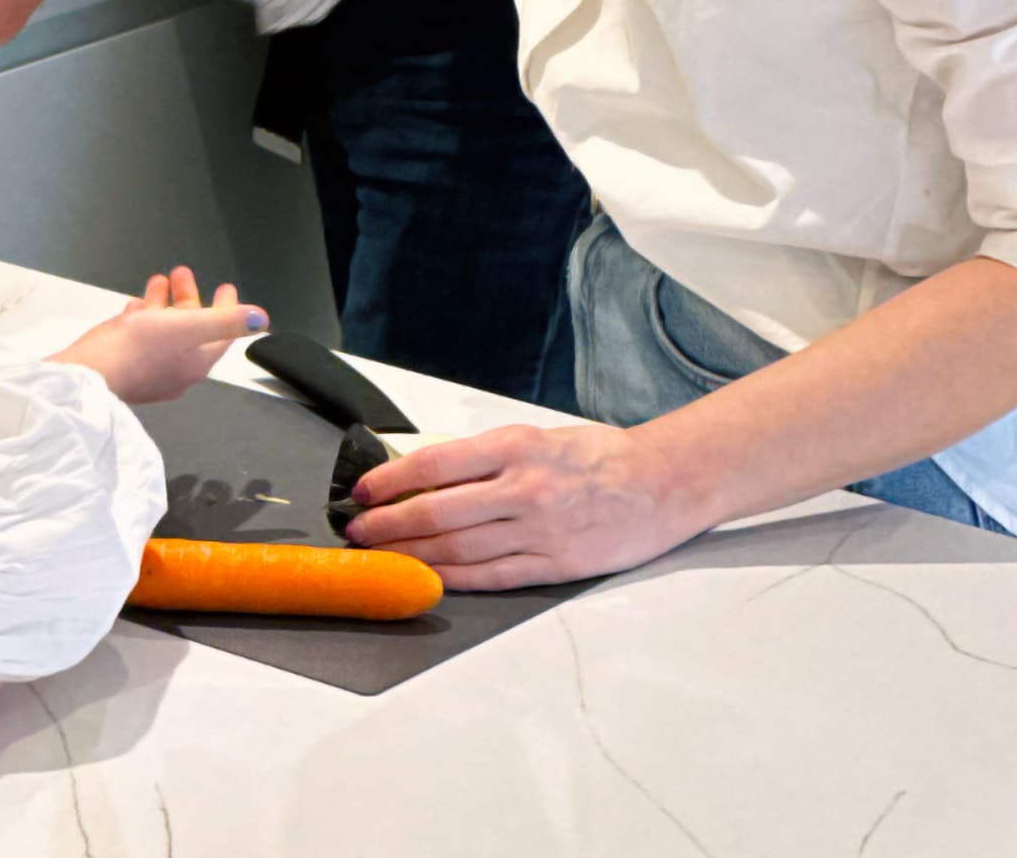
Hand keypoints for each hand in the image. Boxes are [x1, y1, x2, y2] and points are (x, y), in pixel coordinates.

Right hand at [57, 267, 268, 404]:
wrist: (86, 376)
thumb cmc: (136, 351)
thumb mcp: (184, 328)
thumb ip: (222, 321)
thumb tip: (260, 319)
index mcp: (194, 363)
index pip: (220, 335)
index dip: (227, 310)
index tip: (226, 287)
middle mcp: (175, 368)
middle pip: (191, 328)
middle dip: (190, 298)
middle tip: (184, 273)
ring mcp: (149, 368)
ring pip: (165, 329)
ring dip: (166, 303)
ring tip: (161, 280)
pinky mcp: (126, 364)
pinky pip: (142, 335)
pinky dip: (145, 316)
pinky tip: (137, 304)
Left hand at [344, 421, 708, 588]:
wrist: (659, 483)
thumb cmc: (596, 456)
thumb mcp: (535, 437)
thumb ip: (484, 457)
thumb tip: (425, 472)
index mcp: (515, 447)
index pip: (435, 464)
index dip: (391, 480)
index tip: (363, 489)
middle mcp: (523, 488)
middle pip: (439, 511)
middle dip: (389, 524)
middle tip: (357, 531)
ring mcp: (538, 531)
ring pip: (459, 549)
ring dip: (413, 555)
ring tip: (382, 558)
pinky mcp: (554, 566)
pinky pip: (493, 576)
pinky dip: (454, 578)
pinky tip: (428, 577)